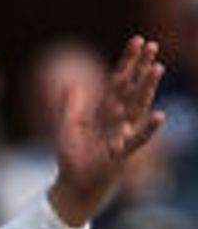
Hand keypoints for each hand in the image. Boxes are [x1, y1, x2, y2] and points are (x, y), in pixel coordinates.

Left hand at [50, 35, 164, 224]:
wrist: (71, 187)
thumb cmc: (71, 159)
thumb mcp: (68, 127)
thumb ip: (71, 104)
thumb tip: (71, 81)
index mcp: (105, 110)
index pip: (118, 81)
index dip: (127, 61)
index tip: (137, 40)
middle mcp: (117, 119)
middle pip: (132, 88)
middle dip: (141, 67)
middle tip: (153, 45)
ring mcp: (122, 135)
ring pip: (137, 107)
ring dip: (147, 88)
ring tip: (158, 68)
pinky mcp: (122, 154)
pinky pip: (137, 140)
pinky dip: (148, 130)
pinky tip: (159, 116)